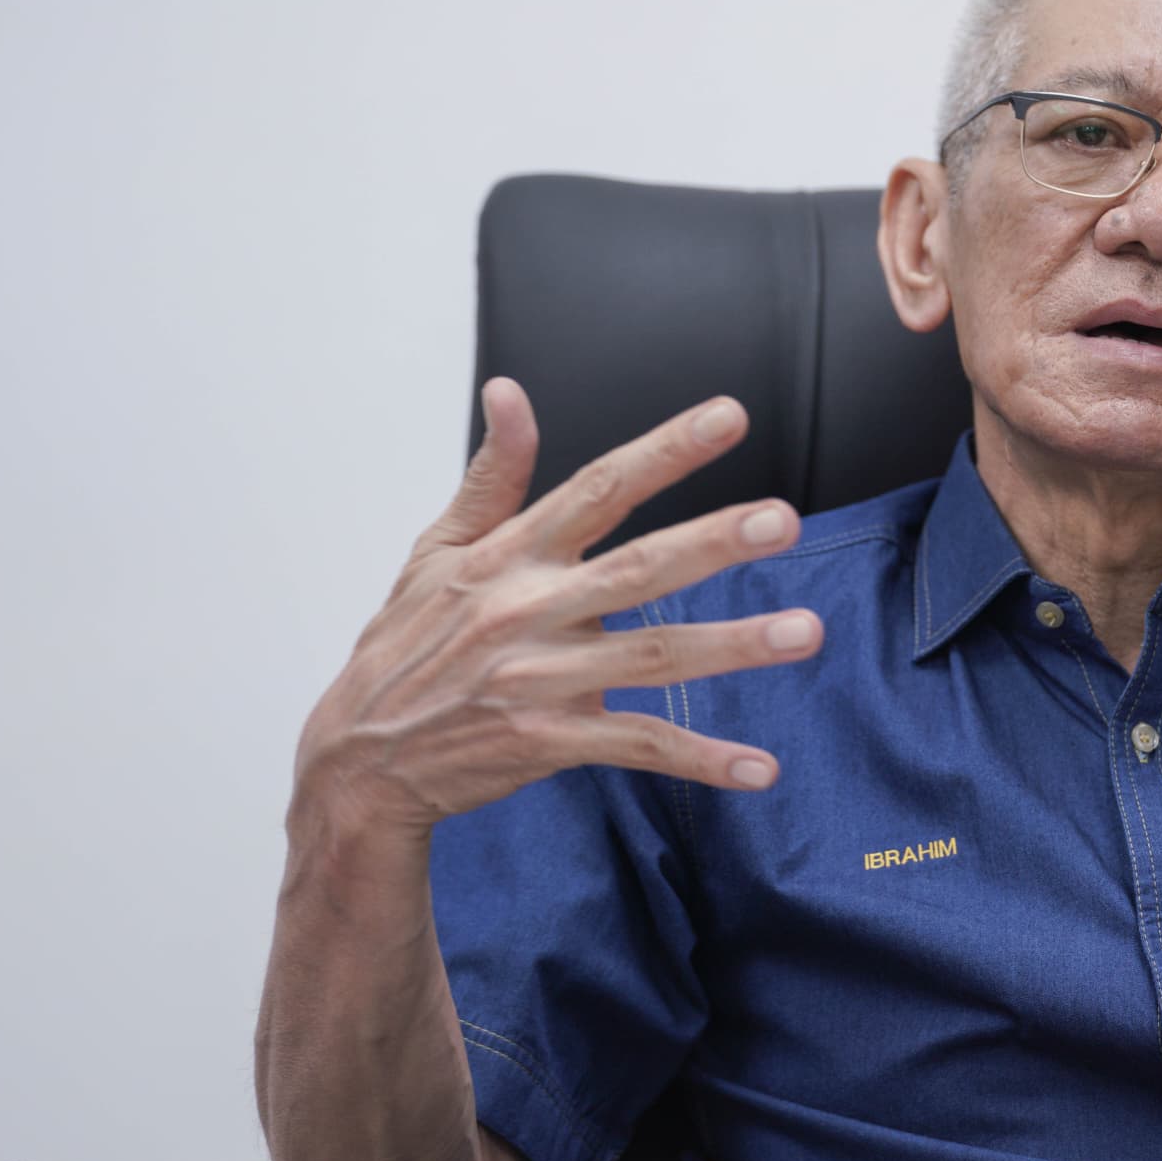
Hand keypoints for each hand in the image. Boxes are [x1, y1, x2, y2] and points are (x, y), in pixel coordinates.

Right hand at [290, 379, 823, 862]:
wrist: (356, 761)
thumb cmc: (403, 647)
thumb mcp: (434, 553)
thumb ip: (492, 477)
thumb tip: (510, 393)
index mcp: (508, 556)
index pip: (597, 488)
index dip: (664, 451)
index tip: (728, 417)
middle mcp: (527, 611)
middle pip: (637, 568)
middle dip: (714, 543)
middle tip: (783, 520)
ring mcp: (538, 679)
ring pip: (653, 657)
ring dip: (733, 646)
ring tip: (805, 631)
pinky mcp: (547, 741)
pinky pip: (638, 745)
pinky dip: (700, 758)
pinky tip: (759, 767)